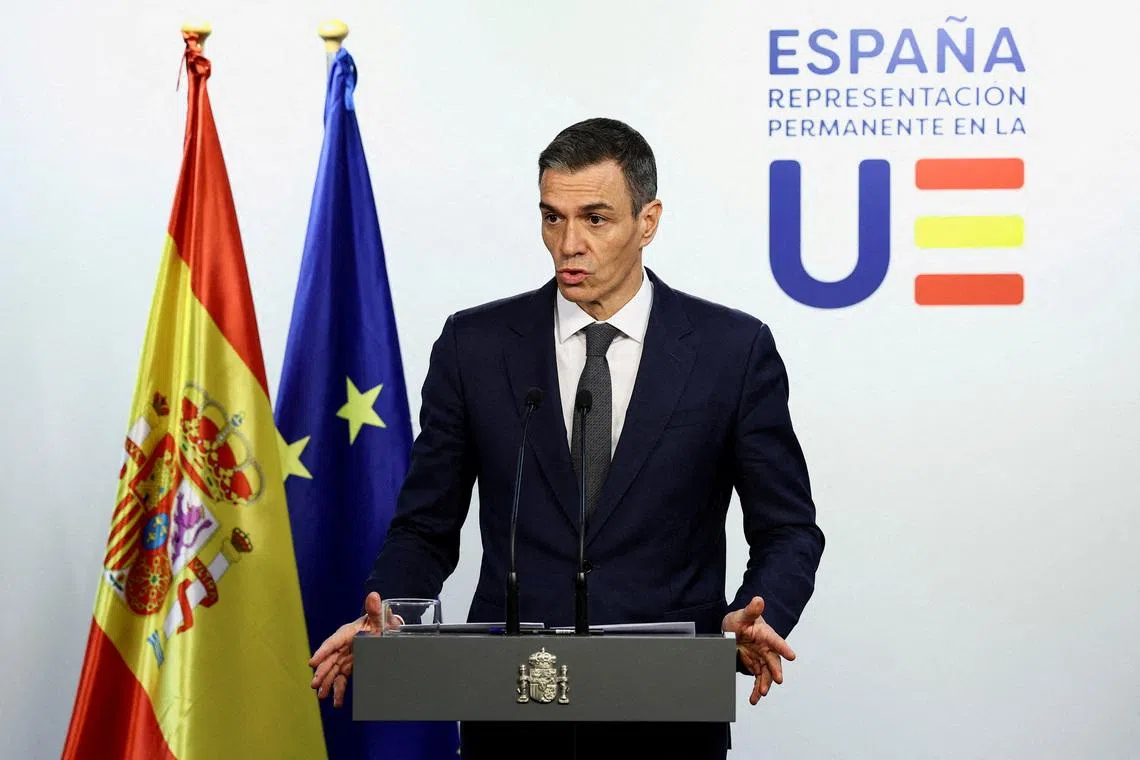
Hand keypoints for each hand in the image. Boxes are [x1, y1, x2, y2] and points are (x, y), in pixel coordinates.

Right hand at [308, 592, 383, 707]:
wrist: (384, 630)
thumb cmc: (378, 622)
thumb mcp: (378, 616)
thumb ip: (375, 609)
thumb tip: (373, 596)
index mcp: (346, 633)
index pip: (333, 642)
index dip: (322, 652)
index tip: (312, 663)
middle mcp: (342, 646)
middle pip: (329, 660)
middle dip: (321, 672)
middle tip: (315, 684)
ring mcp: (345, 657)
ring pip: (333, 672)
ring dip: (327, 684)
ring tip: (321, 696)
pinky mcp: (349, 666)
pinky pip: (342, 679)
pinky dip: (338, 690)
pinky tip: (336, 702)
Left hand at [721, 596, 795, 704]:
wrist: (733, 630)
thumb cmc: (740, 620)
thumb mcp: (742, 615)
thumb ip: (751, 610)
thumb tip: (758, 600)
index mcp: (766, 634)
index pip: (776, 641)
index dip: (784, 648)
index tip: (792, 656)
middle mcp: (766, 648)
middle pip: (773, 660)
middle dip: (776, 670)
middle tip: (778, 680)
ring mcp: (761, 658)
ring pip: (766, 673)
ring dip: (765, 684)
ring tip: (761, 693)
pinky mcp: (755, 666)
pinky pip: (758, 679)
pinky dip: (756, 689)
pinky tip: (754, 698)